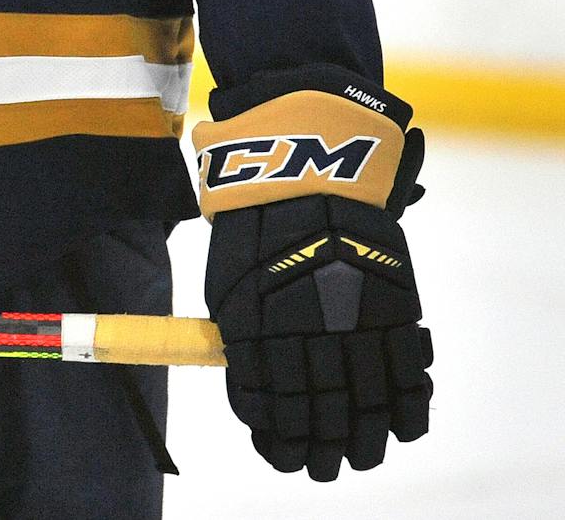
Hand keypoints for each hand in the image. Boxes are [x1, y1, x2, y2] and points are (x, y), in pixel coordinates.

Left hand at [196, 67, 431, 479]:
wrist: (306, 166)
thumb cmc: (254, 223)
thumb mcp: (228, 279)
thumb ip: (240, 336)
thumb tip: (251, 387)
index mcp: (255, 324)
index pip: (267, 402)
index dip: (276, 436)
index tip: (281, 454)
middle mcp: (306, 328)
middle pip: (319, 411)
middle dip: (320, 448)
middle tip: (323, 469)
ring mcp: (354, 317)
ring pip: (365, 400)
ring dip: (363, 439)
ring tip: (358, 459)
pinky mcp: (393, 303)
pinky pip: (406, 369)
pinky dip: (408, 406)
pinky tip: (402, 429)